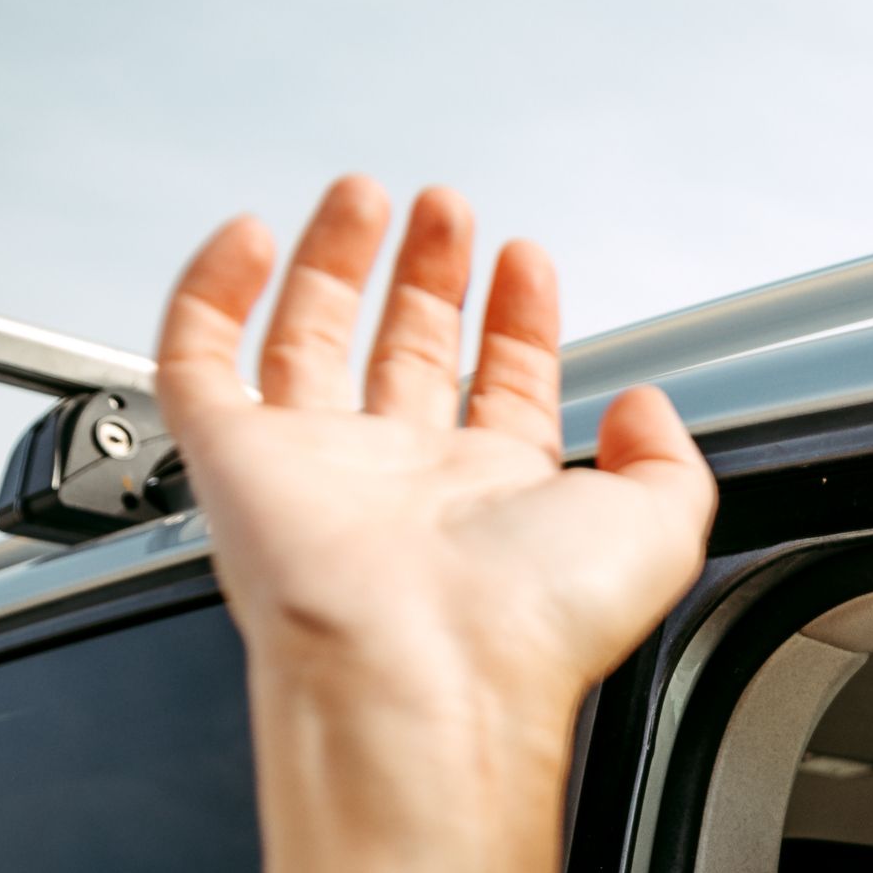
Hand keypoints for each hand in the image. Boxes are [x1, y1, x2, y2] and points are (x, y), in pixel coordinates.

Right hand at [157, 175, 714, 819]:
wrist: (426, 674)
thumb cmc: (533, 625)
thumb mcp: (662, 529)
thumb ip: (670, 459)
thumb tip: (646, 407)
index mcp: (497, 500)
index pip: (504, 386)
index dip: (518, 318)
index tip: (525, 259)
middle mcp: (404, 484)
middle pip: (409, 352)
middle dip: (429, 274)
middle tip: (445, 209)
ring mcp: (316, 469)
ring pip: (311, 342)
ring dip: (336, 261)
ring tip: (366, 197)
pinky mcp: (232, 461)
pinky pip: (202, 362)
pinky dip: (216, 293)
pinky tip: (251, 239)